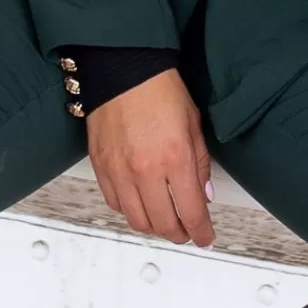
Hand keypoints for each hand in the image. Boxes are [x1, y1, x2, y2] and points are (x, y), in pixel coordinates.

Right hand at [86, 67, 214, 248]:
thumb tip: (203, 194)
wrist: (123, 69)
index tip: (206, 237)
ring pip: (137, 220)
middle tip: (187, 232)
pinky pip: (115, 203)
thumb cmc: (159, 89)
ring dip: (154, 227)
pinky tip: (141, 204)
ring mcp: (120, 171)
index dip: (202, 232)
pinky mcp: (101, 167)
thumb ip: (199, 164)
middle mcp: (145, 170)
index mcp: (175, 158)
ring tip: (165, 221)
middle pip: (164, 224)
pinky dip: (130, 211)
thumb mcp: (193, 125)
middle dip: (180, 234)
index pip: (192, 212)